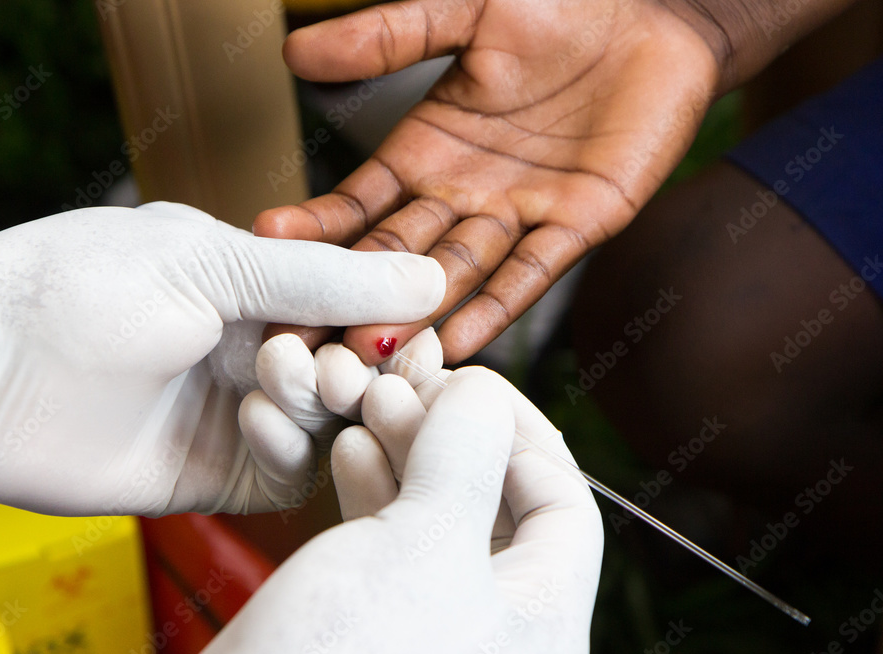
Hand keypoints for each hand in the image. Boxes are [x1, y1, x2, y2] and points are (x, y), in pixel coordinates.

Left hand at [0, 202, 443, 515]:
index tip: (415, 323)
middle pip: (359, 366)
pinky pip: (292, 470)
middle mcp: (260, 349)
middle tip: (345, 361)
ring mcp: (245, 412)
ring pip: (335, 421)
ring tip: (283, 377)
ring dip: (324, 401)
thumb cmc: (82, 289)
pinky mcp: (225, 472)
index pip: (360, 304)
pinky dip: (289, 447)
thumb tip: (429, 277)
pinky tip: (252, 417)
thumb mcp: (210, 261)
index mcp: (258, 286)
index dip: (393, 315)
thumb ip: (323, 279)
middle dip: (363, 363)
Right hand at [196, 367, 603, 653]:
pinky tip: (349, 454)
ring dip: (410, 455)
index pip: (563, 506)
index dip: (522, 432)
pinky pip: (397, 547)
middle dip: (455, 436)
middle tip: (407, 389)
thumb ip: (464, 458)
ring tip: (370, 410)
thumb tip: (482, 396)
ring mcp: (436, 630)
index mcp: (540, 626)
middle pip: (500, 506)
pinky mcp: (381, 627)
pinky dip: (378, 492)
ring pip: (442, 519)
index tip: (468, 382)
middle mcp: (497, 632)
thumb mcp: (421, 549)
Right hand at [256, 0, 719, 363]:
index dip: (317, 225)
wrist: (655, 10)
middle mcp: (464, 193)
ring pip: (455, 273)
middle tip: (299, 332)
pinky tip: (457, 343)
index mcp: (428, 149)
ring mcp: (519, 214)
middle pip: (395, 256)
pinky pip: (531, 272)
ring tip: (368, 347)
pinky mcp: (579, 223)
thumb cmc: (563, 5)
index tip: (268, 245)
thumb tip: (294, 52)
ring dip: (414, 312)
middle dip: (348, 295)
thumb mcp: (466, 14)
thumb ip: (389, 36)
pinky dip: (496, 307)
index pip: (360, 202)